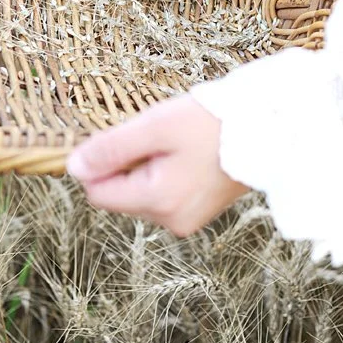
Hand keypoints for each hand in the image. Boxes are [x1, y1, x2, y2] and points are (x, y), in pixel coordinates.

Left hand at [66, 95, 249, 236]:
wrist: (271, 127)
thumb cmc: (213, 122)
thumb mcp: (155, 127)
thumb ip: (110, 148)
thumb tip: (72, 168)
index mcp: (158, 202)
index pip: (98, 192)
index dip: (102, 161)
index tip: (127, 136)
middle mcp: (171, 221)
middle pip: (119, 193)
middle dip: (128, 162)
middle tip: (159, 136)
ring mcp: (187, 219)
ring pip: (140, 192)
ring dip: (147, 165)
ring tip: (178, 143)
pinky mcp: (198, 211)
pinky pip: (163, 192)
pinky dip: (166, 170)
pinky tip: (188, 152)